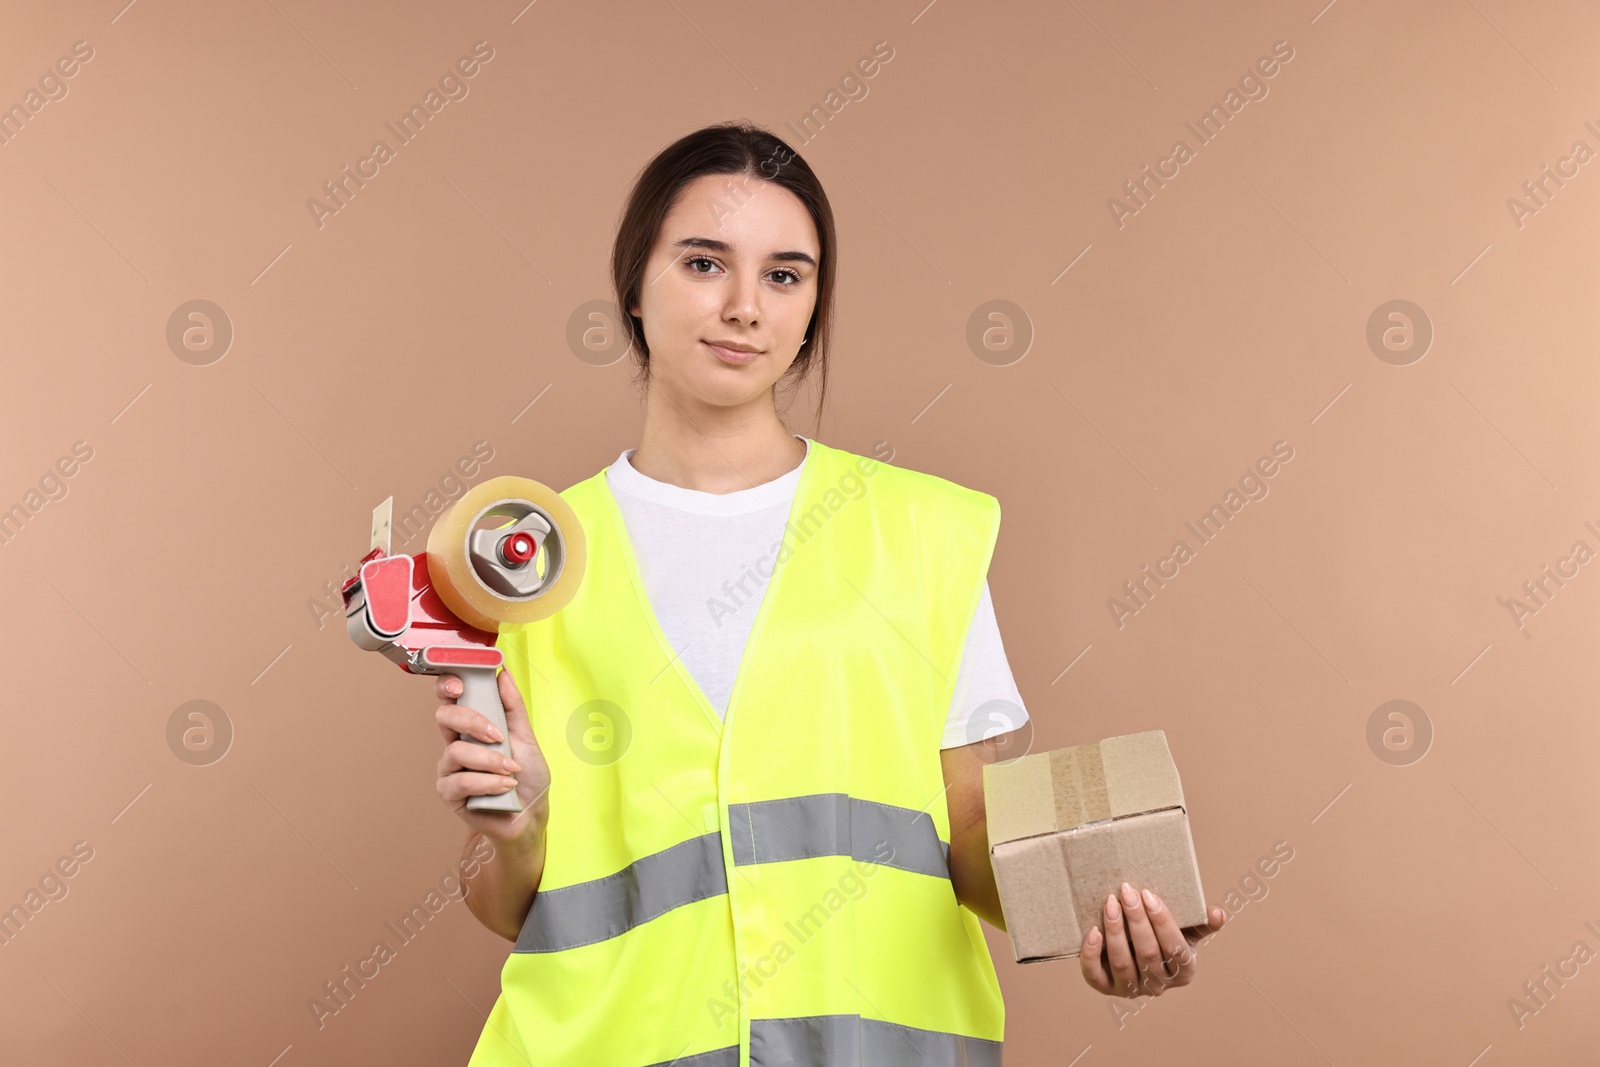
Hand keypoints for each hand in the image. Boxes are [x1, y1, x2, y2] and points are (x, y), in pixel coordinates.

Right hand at [434, 668, 550, 846]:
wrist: (531, 812)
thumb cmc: (526, 774)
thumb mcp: (526, 736)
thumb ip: (513, 706)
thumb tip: (503, 674)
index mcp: (471, 725)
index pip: (449, 697)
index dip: (447, 686)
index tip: (460, 685)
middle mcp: (455, 742)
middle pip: (444, 717)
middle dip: (472, 721)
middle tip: (497, 735)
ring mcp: (449, 768)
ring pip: (456, 752)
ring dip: (490, 761)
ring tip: (511, 771)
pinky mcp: (449, 793)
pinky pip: (461, 781)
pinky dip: (489, 783)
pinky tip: (504, 787)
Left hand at [1079, 881, 1226, 997]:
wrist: (1135, 951)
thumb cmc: (1164, 936)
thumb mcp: (1187, 930)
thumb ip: (1202, 922)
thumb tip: (1220, 914)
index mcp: (1184, 971)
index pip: (1175, 948)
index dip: (1162, 921)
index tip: (1149, 894)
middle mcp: (1159, 986)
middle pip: (1148, 953)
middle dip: (1136, 920)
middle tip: (1126, 891)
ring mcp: (1132, 990)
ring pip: (1123, 963)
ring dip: (1115, 931)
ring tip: (1110, 903)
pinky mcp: (1106, 988)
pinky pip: (1096, 976)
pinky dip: (1091, 954)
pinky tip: (1092, 931)